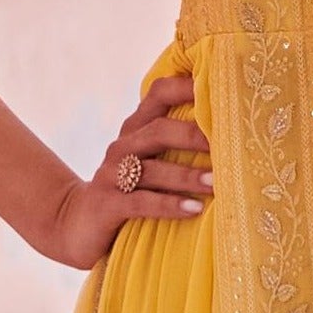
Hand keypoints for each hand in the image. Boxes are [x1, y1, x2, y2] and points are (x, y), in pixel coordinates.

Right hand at [44, 74, 213, 268]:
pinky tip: (194, 209)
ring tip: (216, 182)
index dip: (187, 86)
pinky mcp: (107, 204)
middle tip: (228, 145)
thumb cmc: (132, 192)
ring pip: (152, 169)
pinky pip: (141, 202)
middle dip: (194, 136)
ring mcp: (112, 174)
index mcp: (137, 128)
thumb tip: (234, 135)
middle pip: (159, 130)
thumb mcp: (153, 163)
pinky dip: (169, 204)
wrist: (78, 226)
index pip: (160, 93)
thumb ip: (180, 146)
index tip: (222, 87)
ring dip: (187, 176)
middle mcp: (124, 145)